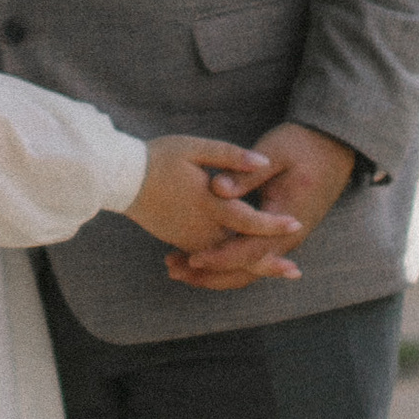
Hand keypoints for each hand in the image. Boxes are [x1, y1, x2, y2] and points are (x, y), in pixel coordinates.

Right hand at [129, 139, 305, 268]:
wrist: (122, 181)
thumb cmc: (158, 159)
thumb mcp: (194, 147)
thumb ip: (230, 155)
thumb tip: (262, 161)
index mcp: (207, 203)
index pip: (246, 219)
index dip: (272, 224)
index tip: (296, 223)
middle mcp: (201, 228)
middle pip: (239, 251)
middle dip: (268, 262)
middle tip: (295, 271)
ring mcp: (190, 239)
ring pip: (226, 260)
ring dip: (252, 266)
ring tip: (279, 269)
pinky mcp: (182, 243)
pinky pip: (210, 260)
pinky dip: (229, 266)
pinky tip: (247, 264)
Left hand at [166, 120, 361, 291]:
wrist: (333, 146)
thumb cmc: (303, 144)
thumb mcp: (275, 153)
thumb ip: (245, 173)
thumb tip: (216, 189)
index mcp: (288, 216)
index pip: (251, 249)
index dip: (221, 256)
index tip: (191, 258)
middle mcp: (288, 236)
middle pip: (247, 270)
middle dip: (211, 275)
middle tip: (173, 270)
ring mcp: (286, 238)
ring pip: (249, 268)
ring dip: (215, 271)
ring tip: (178, 267)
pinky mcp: (280, 234)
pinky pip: (252, 256)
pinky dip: (227, 261)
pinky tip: (200, 255)